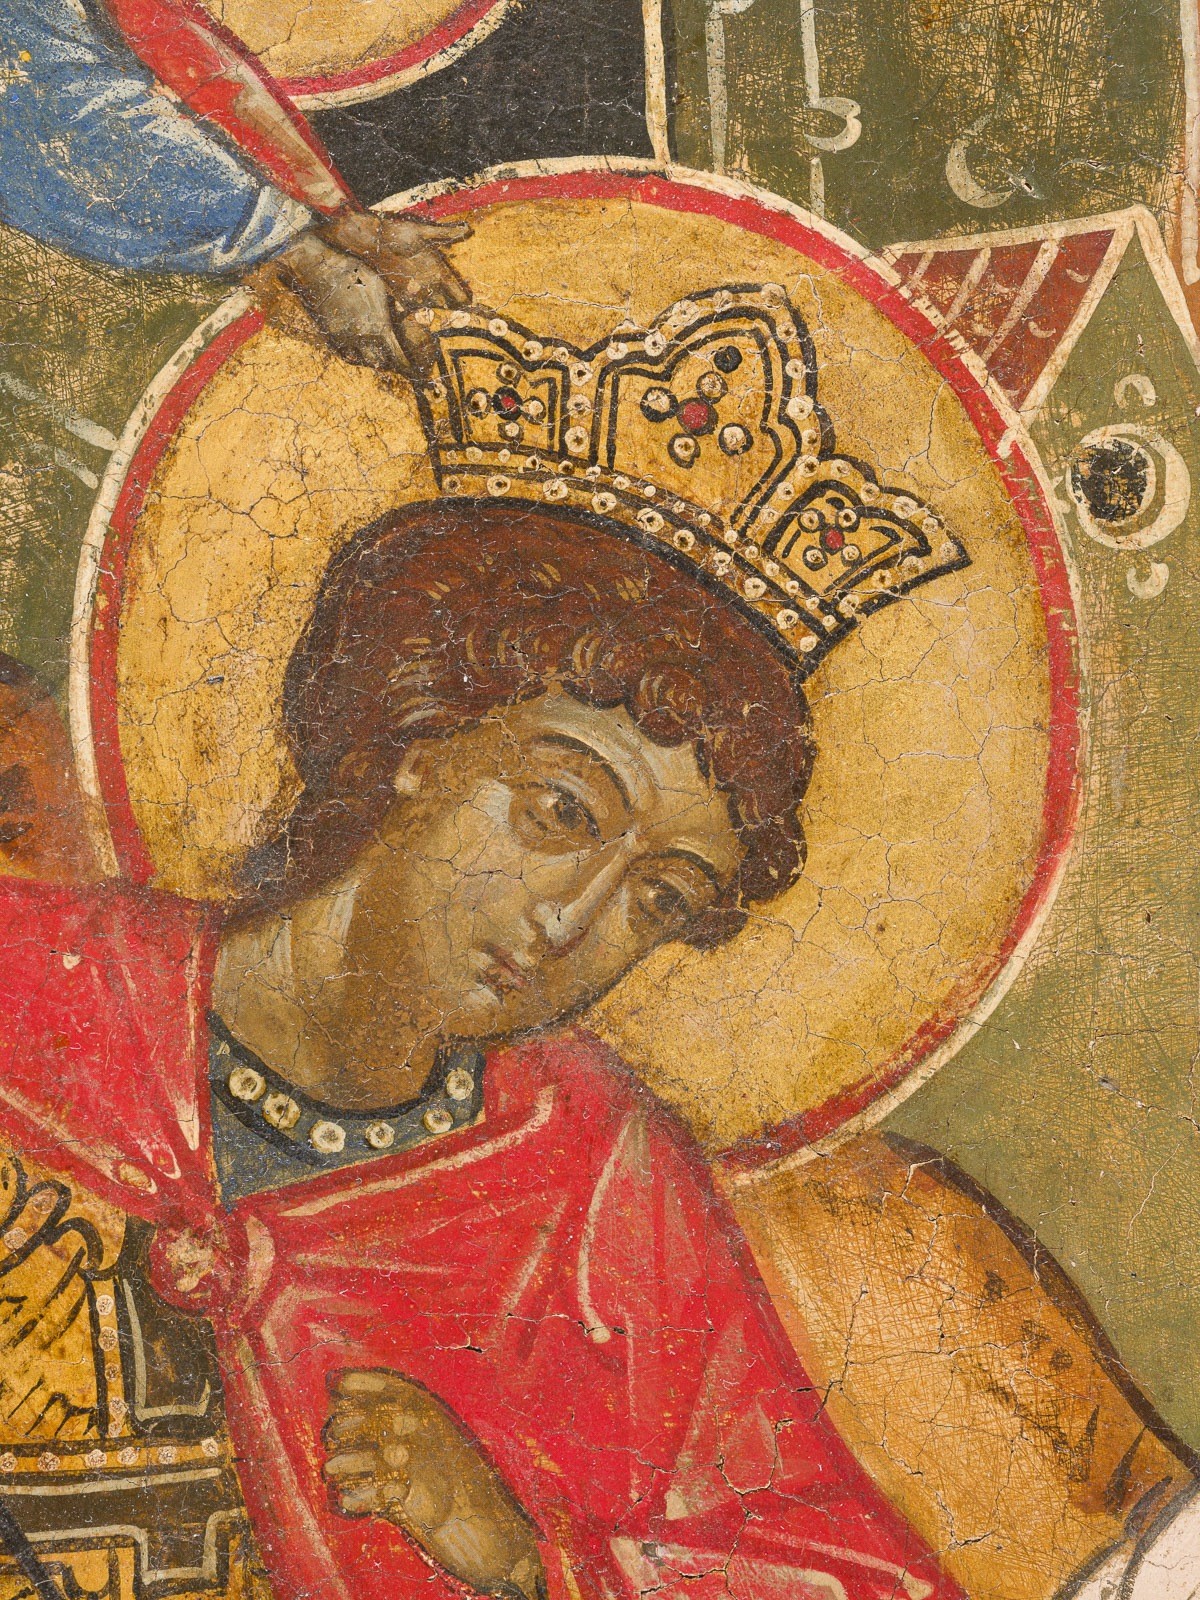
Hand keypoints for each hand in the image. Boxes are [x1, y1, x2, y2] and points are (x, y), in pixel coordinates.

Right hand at [275, 210, 470, 375]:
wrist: (318, 268)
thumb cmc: (352, 272)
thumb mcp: (379, 286)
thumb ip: (392, 306)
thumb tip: (405, 314)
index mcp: (379, 327)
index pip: (397, 357)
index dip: (406, 366)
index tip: (413, 371)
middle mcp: (362, 338)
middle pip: (380, 362)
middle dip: (388, 362)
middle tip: (395, 359)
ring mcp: (343, 338)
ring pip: (361, 360)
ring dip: (371, 359)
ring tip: (378, 354)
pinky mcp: (329, 335)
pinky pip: (345, 354)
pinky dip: (354, 356)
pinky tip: (359, 350)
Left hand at [322, 1368, 547, 1599]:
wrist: (495, 1538)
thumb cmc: (461, 1494)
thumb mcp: (438, 1453)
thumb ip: (407, 1435)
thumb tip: (353, 1417)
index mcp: (438, 1419)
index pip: (397, 1388)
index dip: (365, 1383)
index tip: (337, 1383)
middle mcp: (434, 1437)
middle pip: (380, 1418)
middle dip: (348, 1424)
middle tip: (332, 1436)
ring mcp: (429, 1470)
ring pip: (376, 1455)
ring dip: (348, 1461)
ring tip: (331, 1470)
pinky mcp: (423, 1505)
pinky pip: (380, 1495)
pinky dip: (360, 1496)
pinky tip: (348, 1499)